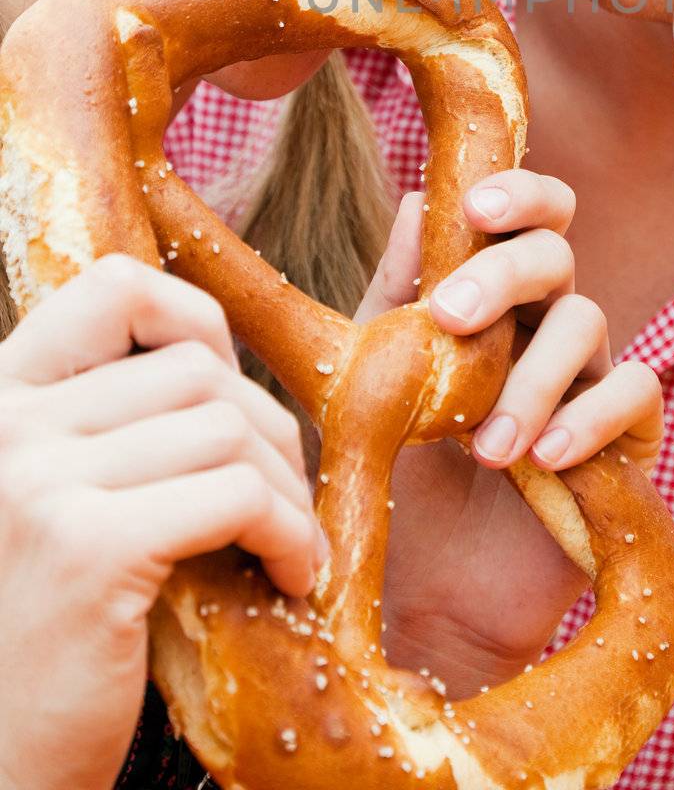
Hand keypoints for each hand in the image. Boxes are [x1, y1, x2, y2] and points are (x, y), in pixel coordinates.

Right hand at [0, 255, 322, 789]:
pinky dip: (288, 534)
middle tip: (280, 499)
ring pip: (227, 427)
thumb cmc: (44, 640)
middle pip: (196, 369)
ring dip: (285, 488)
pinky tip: (289, 578)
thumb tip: (221, 366)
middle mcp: (6, 425)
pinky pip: (239, 496)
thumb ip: (106, 430)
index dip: (193, 318)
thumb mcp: (57, 505)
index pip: (112, 287)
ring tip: (285, 544)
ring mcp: (38, 483)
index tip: (229, 385)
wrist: (2, 763)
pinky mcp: (89, 549)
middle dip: (266, 430)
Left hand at [353, 173, 662, 698]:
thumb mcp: (380, 377)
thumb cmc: (398, 476)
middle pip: (556, 253)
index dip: (519, 193)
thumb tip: (416, 199)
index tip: (476, 207)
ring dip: (533, 375)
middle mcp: (545, 325)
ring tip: (484, 445)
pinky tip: (548, 455)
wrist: (425, 595)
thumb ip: (396, 292)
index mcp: (492, 298)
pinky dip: (592, 415)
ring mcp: (589, 378)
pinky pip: (636, 392)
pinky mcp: (627, 441)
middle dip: (504, 274)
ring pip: (588, 321)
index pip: (528, 217)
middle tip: (450, 316)